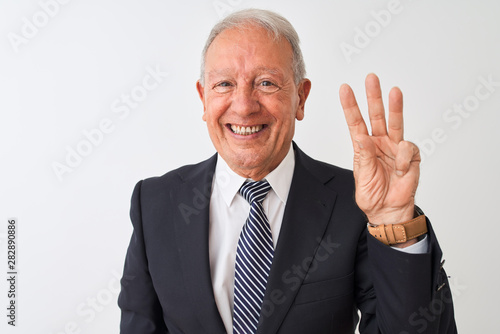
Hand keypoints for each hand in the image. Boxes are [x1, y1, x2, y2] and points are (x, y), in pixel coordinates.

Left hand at [339, 73, 419, 224]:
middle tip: (371, 78)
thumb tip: (362, 136)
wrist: (388, 210)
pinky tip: (400, 169)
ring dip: (395, 107)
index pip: (356, 122)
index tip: (345, 89)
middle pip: (376, 116)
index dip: (351, 106)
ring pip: (395, 122)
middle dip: (374, 97)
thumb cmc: (372, 194)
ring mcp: (395, 148)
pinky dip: (403, 158)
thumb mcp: (363, 174)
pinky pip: (408, 149)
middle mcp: (379, 143)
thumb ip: (364, 155)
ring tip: (394, 91)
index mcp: (364, 146)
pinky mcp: (411, 157)